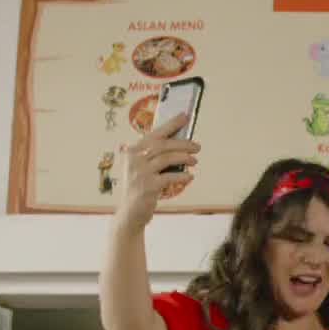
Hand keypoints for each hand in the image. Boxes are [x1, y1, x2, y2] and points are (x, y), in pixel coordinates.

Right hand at [118, 113, 198, 228]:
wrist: (130, 213)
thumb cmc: (140, 188)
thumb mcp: (142, 168)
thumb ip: (154, 155)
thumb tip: (180, 143)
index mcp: (132, 151)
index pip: (154, 133)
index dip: (171, 124)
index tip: (185, 116)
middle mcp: (134, 159)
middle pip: (163, 145)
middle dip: (183, 143)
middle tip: (197, 146)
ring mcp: (140, 173)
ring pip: (167, 158)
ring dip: (184, 158)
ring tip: (195, 160)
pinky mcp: (148, 187)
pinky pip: (170, 177)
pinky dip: (182, 176)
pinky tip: (190, 177)